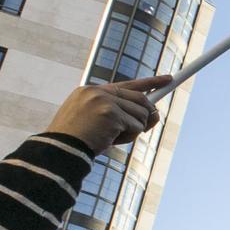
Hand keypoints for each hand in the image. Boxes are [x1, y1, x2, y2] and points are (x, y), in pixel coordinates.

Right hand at [45, 76, 170, 152]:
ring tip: (113, 138)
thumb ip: (122, 115)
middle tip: (148, 125)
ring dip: (134, 130)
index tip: (168, 79)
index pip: (127, 84)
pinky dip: (129, 137)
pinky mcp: (111, 114)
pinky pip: (136, 126)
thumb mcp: (98, 123)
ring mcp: (104, 101)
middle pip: (140, 98)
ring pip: (141, 114)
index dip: (150, 82)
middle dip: (148, 113)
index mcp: (91, 91)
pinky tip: (111, 141)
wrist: (61, 150)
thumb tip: (155, 114)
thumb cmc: (78, 141)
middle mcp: (98, 92)